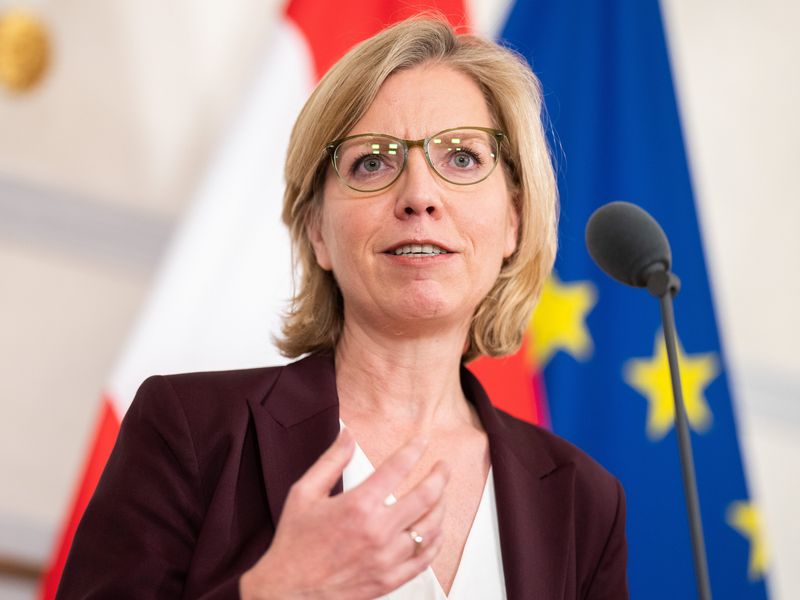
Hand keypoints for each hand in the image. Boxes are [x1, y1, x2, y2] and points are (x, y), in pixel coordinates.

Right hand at [240, 429, 448, 599]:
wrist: (287, 591)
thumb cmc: (294, 544)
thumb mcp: (304, 493)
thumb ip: (330, 461)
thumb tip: (347, 435)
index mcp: (358, 506)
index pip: (398, 468)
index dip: (415, 449)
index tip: (422, 441)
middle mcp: (378, 531)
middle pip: (425, 497)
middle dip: (439, 476)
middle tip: (443, 467)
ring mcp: (386, 558)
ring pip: (430, 528)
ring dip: (441, 506)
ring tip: (441, 495)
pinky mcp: (389, 580)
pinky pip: (424, 559)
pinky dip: (435, 542)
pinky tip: (435, 531)